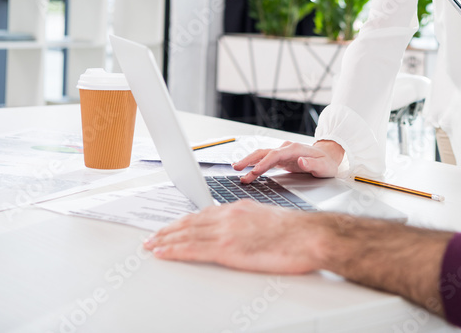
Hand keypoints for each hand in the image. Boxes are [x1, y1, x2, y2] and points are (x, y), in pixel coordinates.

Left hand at [145, 200, 323, 272]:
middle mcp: (229, 216)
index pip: (203, 213)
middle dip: (168, 230)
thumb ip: (249, 223)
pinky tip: (163, 253)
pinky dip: (175, 251)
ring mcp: (227, 231)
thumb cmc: (297, 232)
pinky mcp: (228, 248)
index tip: (172, 226)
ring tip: (151, 245)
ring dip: (165, 240)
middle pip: (190, 222)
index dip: (184, 221)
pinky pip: (193, 249)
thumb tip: (241, 233)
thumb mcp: (267, 220)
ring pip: (187, 234)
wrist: (309, 236)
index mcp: (239, 208)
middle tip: (152, 236)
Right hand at [234, 139, 344, 183]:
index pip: (275, 155)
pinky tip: (246, 169)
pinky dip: (254, 164)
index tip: (255, 172)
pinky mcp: (281, 158)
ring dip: (249, 161)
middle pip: (264, 152)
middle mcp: (286, 148)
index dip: (264, 163)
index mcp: (295, 149)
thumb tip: (301, 161)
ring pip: (262, 154)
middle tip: (237, 168)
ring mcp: (282, 152)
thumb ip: (312, 165)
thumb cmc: (326, 163)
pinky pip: (264, 159)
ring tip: (237, 169)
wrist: (328, 157)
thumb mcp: (324, 167)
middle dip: (250, 160)